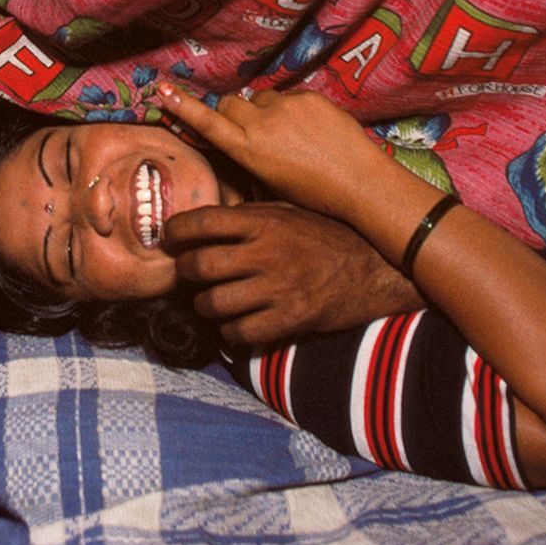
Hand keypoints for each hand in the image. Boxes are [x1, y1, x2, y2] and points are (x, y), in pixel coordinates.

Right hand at [155, 84, 394, 221]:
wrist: (360, 182)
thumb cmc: (315, 195)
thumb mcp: (272, 184)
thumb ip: (252, 157)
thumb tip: (245, 141)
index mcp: (249, 152)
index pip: (208, 123)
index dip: (183, 106)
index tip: (162, 89)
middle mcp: (261, 126)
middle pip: (231, 104)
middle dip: (235, 112)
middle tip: (254, 129)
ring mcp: (285, 107)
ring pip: (261, 98)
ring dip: (265, 110)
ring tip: (291, 133)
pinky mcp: (307, 97)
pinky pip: (289, 96)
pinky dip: (293, 109)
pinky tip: (312, 129)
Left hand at [169, 202, 421, 346]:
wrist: (377, 269)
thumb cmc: (329, 235)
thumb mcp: (291, 210)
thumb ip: (251, 214)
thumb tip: (207, 217)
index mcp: (265, 221)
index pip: (203, 222)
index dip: (176, 231)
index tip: (168, 237)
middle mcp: (267, 253)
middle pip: (199, 265)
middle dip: (183, 271)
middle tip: (185, 272)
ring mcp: (278, 289)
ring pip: (213, 304)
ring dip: (204, 305)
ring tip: (209, 301)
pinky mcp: (290, 320)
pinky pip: (240, 334)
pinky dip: (230, 333)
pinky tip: (236, 324)